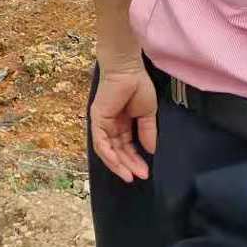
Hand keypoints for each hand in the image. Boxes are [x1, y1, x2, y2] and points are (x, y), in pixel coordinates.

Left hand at [91, 60, 157, 182]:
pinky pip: (99, 141)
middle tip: (139, 176)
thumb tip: (151, 151)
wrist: (127, 70)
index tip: (145, 172)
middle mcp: (110, 126)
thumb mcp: (147, 114)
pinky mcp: (96, 119)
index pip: (126, 147)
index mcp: (122, 124)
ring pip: (107, 150)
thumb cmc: (137, 86)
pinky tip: (117, 163)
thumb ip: (147, 132)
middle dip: (128, 165)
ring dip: (118, 164)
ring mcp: (102, 123)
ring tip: (129, 175)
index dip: (135, 160)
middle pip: (116, 151)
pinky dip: (107, 153)